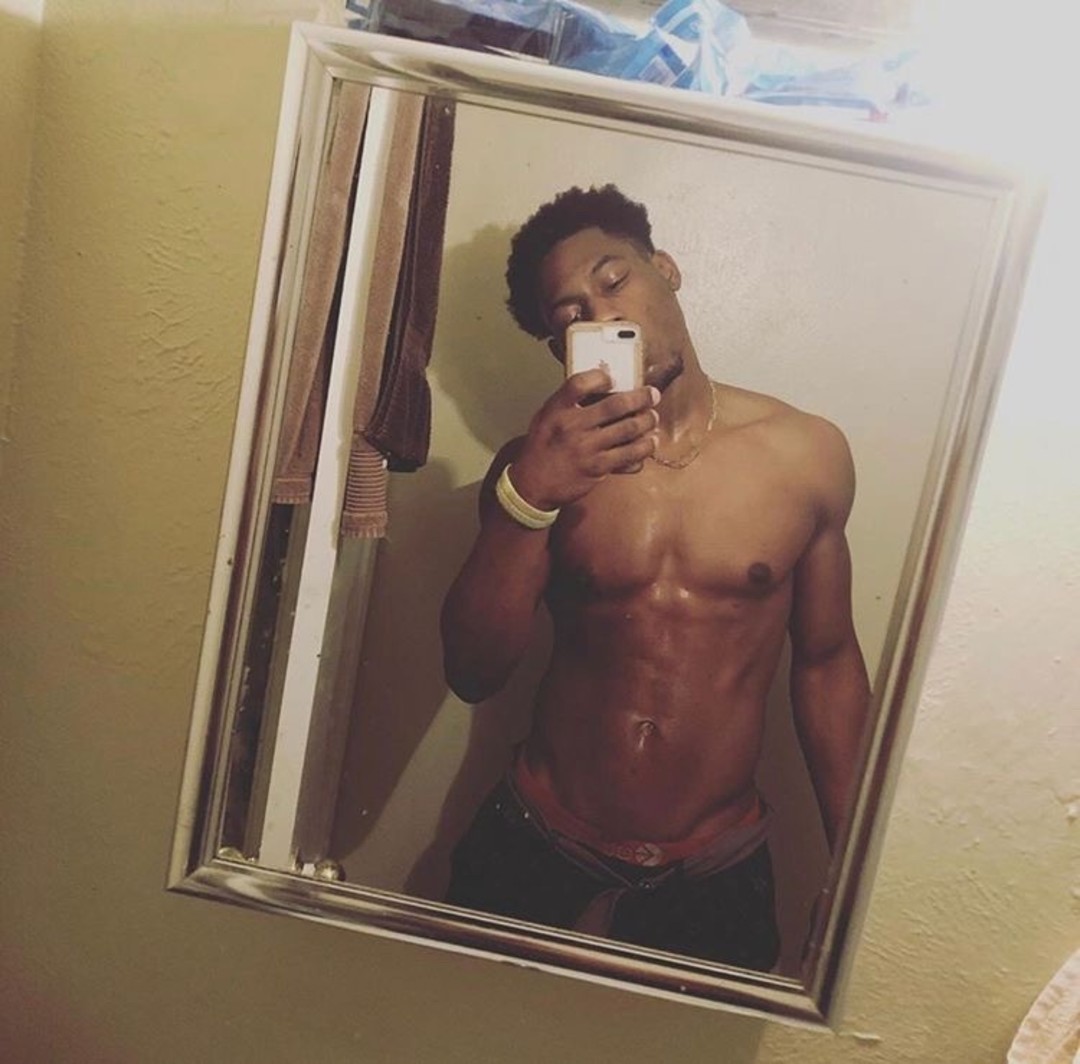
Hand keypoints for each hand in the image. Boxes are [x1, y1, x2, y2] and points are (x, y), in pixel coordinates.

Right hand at [509, 370, 659, 509]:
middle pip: (615, 404)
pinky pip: (629, 456)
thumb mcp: (547, 418)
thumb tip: (603, 389)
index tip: (613, 378)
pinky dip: (643, 448)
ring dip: (647, 422)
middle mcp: (572, 426)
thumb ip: (569, 404)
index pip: (580, 383)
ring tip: (653, 418)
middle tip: (652, 395)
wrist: (533, 484)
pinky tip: (649, 443)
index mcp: (557, 410)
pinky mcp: (597, 468)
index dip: (601, 377)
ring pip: (629, 429)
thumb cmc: (543, 448)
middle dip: (641, 398)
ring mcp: (586, 448)